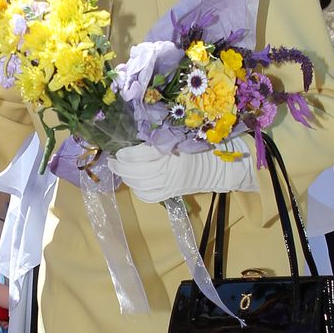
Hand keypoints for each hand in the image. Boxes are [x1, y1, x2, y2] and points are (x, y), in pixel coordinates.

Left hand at [107, 140, 257, 202]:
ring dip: (127, 178)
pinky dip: (138, 191)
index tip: (118, 150)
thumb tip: (137, 138)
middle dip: (120, 167)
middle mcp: (168, 169)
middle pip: (135, 171)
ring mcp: (169, 184)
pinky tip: (135, 184)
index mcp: (170, 151)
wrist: (221, 165)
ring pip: (139, 185)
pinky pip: (149, 196)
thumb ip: (160, 138)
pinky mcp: (172, 193)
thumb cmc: (202, 145)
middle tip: (112, 161)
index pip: (140, 154)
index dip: (125, 153)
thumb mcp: (181, 136)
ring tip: (121, 170)